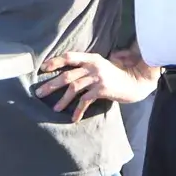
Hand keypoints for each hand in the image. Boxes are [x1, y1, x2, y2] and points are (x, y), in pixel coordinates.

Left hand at [34, 49, 158, 121]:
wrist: (136, 82)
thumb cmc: (118, 76)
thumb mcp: (102, 66)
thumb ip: (88, 67)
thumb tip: (69, 75)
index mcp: (91, 58)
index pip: (69, 57)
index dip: (55, 62)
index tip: (42, 68)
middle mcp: (93, 65)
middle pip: (67, 74)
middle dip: (51, 84)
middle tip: (39, 93)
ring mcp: (98, 77)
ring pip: (74, 87)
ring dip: (62, 99)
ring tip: (54, 109)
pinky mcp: (103, 89)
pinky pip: (86, 100)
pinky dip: (78, 110)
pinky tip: (73, 118)